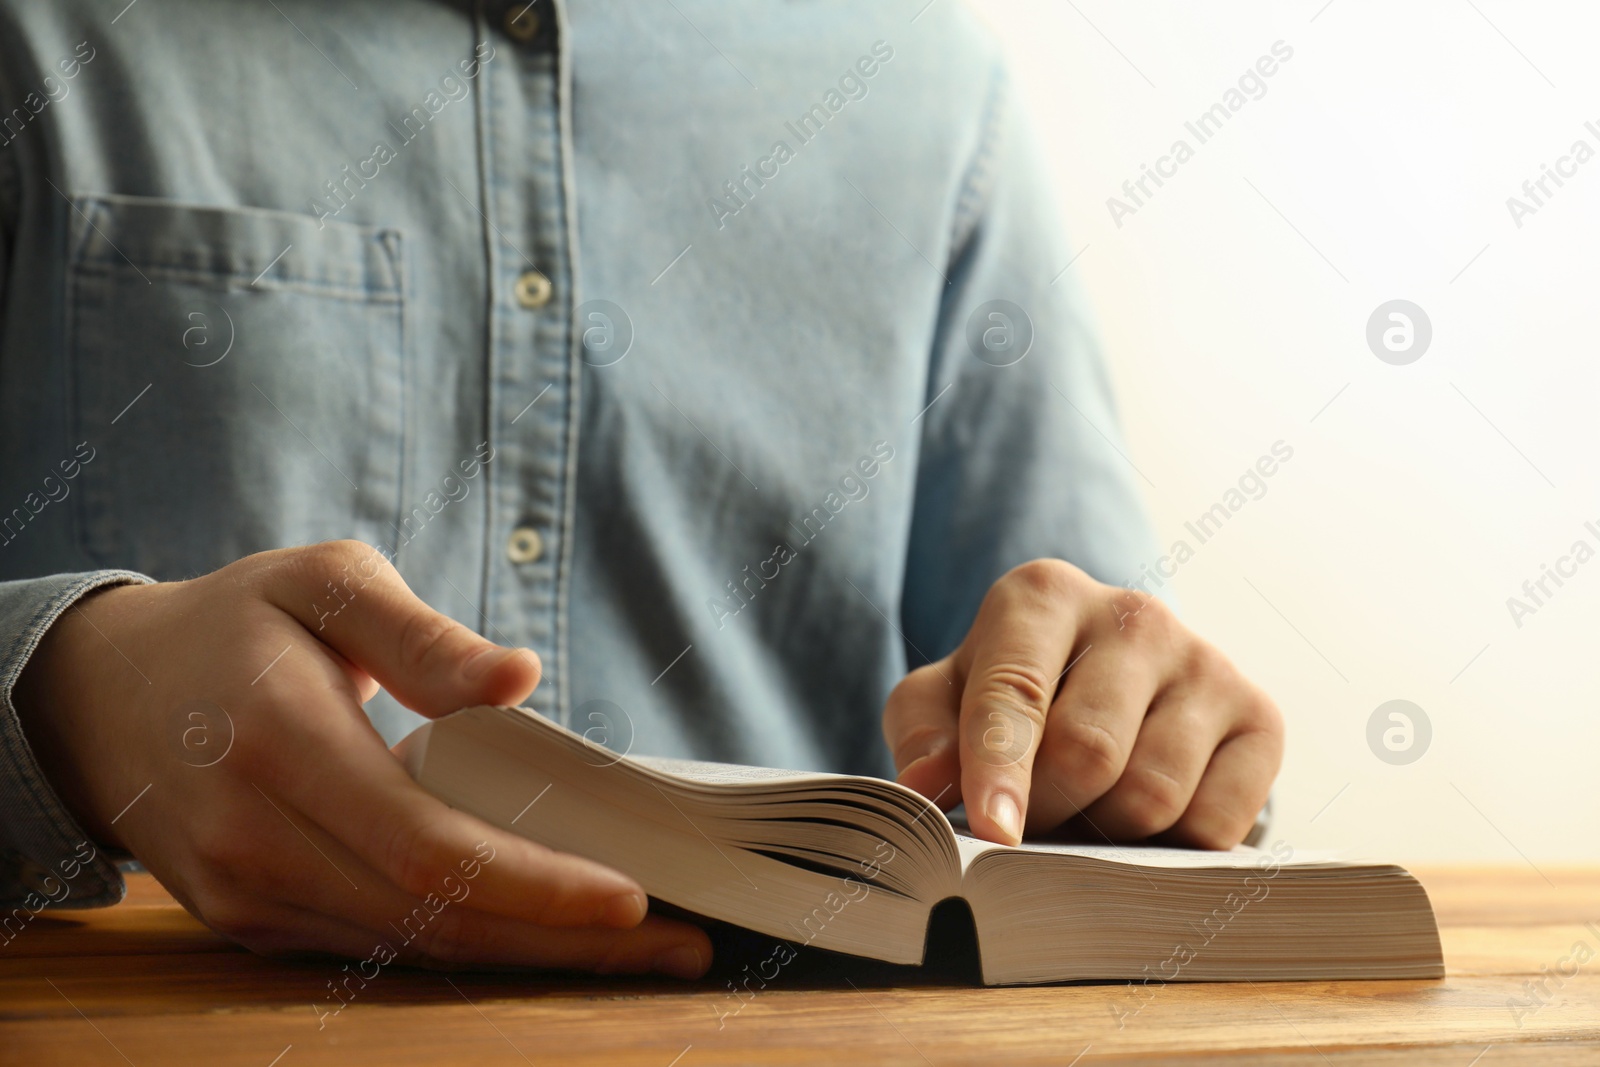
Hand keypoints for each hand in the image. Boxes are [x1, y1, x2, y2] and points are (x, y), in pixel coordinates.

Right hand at [13, 541, 710, 976]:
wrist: (99, 697)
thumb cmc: (235, 622)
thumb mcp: (323, 582)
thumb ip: (420, 632)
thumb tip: (520, 678)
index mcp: (281, 743)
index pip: (429, 847)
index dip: (535, 883)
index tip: (631, 897)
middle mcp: (257, 839)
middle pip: (435, 919)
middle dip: (564, 941)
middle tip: (680, 946)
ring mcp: (247, 894)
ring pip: (412, 949)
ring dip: (530, 954)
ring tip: (637, 949)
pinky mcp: (250, 919)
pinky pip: (377, 946)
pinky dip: (468, 945)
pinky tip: (541, 934)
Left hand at [883, 559, 1282, 848]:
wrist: (1110, 688)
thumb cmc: (1010, 695)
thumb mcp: (943, 699)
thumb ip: (925, 734)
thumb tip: (927, 784)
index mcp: (1044, 595)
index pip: (1016, 688)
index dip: (999, 769)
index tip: (993, 833)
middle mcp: (1133, 615)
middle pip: (1088, 752)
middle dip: (1048, 811)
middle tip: (1027, 829)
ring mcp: (1206, 662)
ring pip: (1152, 793)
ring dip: (1105, 835)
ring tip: (1081, 817)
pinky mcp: (1260, 717)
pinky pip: (1216, 823)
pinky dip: (1170, 849)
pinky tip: (1144, 822)